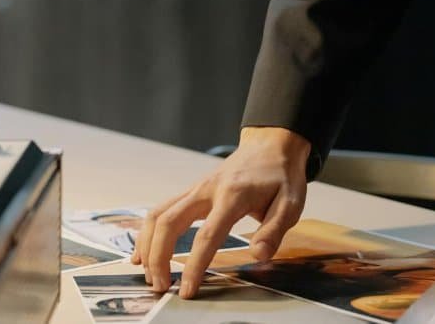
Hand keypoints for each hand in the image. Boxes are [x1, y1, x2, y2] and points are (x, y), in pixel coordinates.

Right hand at [130, 126, 310, 297]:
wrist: (270, 145)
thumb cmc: (281, 176)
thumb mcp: (291, 203)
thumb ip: (274, 230)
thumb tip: (258, 256)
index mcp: (233, 196)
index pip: (207, 235)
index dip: (194, 265)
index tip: (187, 290)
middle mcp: (207, 190)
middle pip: (169, 222)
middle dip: (159, 257)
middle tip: (161, 286)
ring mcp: (195, 189)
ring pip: (158, 214)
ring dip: (148, 246)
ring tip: (150, 275)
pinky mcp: (191, 191)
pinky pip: (161, 210)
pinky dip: (148, 232)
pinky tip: (143, 252)